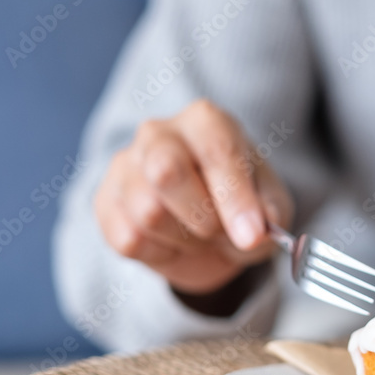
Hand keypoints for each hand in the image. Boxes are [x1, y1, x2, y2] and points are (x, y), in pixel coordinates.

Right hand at [95, 100, 293, 295]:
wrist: (203, 224)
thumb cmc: (238, 201)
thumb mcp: (269, 204)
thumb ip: (269, 213)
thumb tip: (255, 231)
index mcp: (206, 121)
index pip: (217, 150)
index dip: (235, 198)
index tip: (252, 235)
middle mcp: (159, 134)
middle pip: (166, 171)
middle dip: (203, 216)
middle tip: (221, 232)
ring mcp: (125, 166)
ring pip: (148, 212)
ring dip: (185, 239)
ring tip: (198, 233)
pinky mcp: (105, 203)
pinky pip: (129, 240)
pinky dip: (161, 253)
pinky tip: (173, 241)